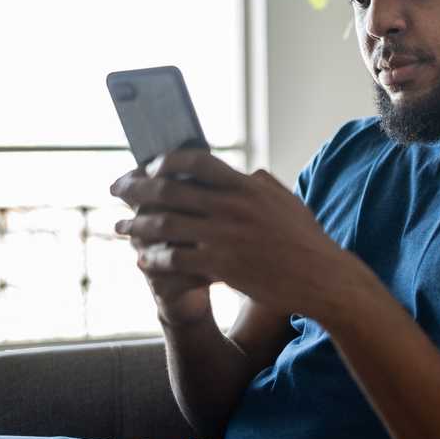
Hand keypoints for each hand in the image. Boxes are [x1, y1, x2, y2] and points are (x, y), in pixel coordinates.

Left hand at [110, 149, 371, 324]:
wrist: (323, 278)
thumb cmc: (308, 242)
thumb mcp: (288, 202)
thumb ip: (263, 185)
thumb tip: (247, 172)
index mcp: (246, 186)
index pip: (196, 160)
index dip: (165, 160)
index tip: (149, 166)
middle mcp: (232, 206)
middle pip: (169, 190)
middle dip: (135, 188)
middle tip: (116, 190)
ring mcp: (225, 236)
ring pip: (164, 224)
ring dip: (136, 225)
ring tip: (120, 228)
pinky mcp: (221, 266)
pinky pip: (173, 258)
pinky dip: (152, 258)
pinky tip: (142, 260)